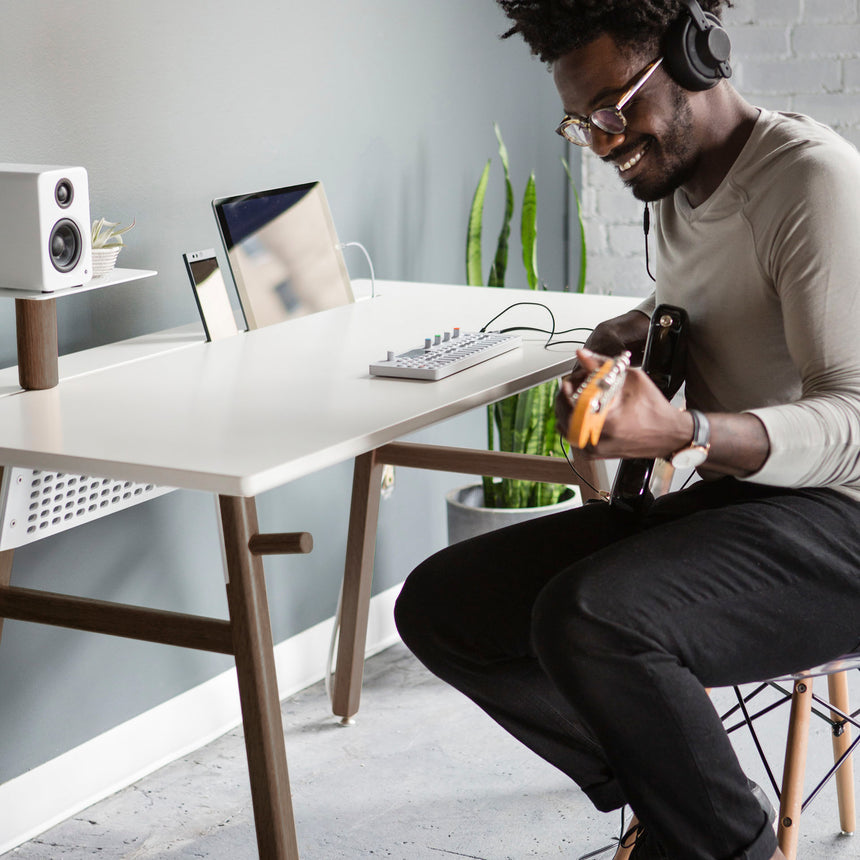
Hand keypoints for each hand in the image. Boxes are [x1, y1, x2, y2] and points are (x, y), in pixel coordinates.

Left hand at [560, 348, 692, 459]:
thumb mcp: (630, 378)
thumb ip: (601, 365)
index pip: (569, 400)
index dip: (570, 385)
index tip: (575, 378)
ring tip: (583, 398)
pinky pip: (572, 435)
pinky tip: (587, 412)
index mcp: (604, 419)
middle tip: (577, 386)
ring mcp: (593, 449)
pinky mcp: (594, 454)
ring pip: (564, 425)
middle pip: (562, 412)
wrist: (668, 434)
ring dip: (569, 408)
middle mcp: (595, 438)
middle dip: (567, 395)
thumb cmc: (653, 407)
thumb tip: (581, 354)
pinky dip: (574, 421)